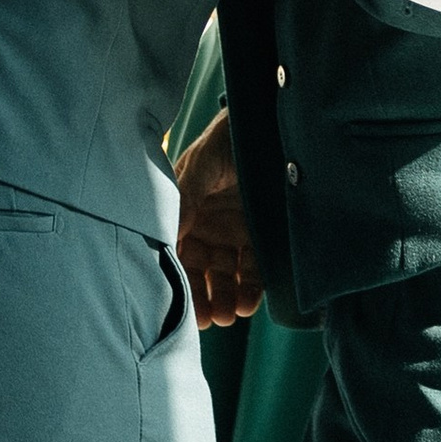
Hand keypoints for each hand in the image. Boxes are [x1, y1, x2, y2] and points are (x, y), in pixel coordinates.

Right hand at [175, 109, 260, 326]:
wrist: (272, 122)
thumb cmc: (229, 138)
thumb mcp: (202, 162)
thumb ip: (186, 194)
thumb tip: (168, 232)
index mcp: (186, 212)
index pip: (176, 254)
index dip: (177, 279)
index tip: (179, 303)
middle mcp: (208, 228)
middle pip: (200, 273)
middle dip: (202, 298)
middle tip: (206, 319)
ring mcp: (235, 235)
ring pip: (226, 278)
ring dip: (225, 299)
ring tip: (228, 316)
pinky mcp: (263, 238)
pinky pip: (255, 272)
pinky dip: (250, 290)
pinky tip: (247, 304)